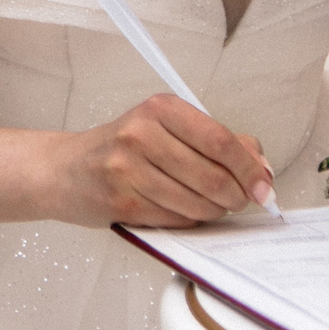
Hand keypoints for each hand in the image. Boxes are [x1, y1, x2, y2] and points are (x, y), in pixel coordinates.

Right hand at [55, 93, 271, 227]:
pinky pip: (174, 219)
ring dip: (213, 211)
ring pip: (196, 203)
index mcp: (159, 109)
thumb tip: (261, 167)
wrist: (65, 170)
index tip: (263, 185)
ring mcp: (127, 168)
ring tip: (210, 205)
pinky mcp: (121, 201)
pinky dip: (189, 220)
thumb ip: (216, 142)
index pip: (219, 139)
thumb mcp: (165, 129)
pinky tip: (183, 210)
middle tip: (240, 200)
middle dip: (236, 195)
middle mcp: (140, 133)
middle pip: (212, 175)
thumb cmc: (121, 149)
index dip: (248, 168)